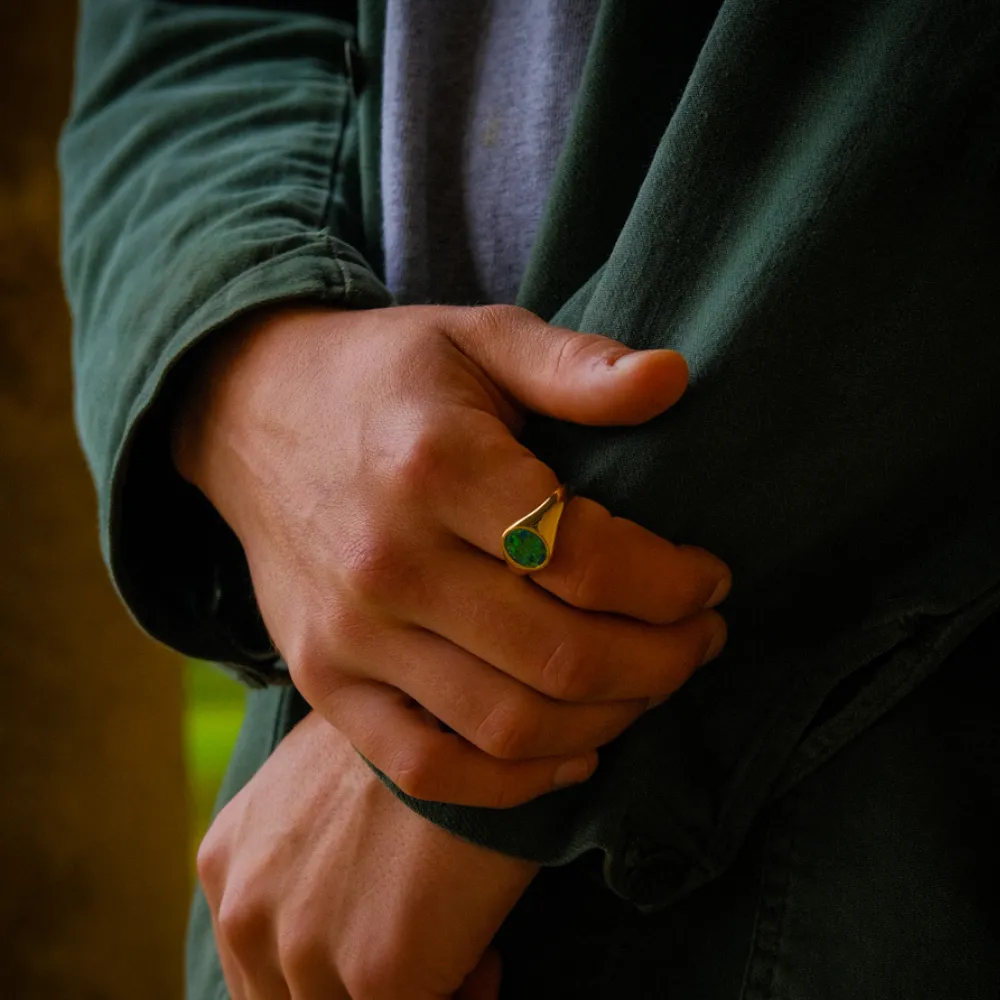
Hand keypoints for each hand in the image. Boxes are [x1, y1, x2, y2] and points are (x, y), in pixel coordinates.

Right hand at [175, 303, 729, 805]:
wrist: (252, 416)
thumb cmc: (386, 377)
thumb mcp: (478, 337)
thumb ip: (574, 364)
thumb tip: (673, 378)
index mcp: (435, 464)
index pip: (585, 558)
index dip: (672, 582)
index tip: (708, 578)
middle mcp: (387, 560)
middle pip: (561, 655)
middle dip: (664, 661)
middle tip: (701, 638)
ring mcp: (349, 633)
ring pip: (509, 724)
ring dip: (610, 718)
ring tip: (652, 683)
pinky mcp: (324, 681)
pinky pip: (427, 768)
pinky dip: (514, 783)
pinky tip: (573, 752)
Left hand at [198, 711, 536, 999]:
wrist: (471, 715)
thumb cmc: (413, 731)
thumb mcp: (320, 775)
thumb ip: (298, 846)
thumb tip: (338, 894)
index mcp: (226, 862)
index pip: (259, 963)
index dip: (331, 959)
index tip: (388, 926)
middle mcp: (246, 911)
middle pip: (298, 996)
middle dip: (366, 982)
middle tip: (430, 939)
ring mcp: (304, 946)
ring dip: (415, 988)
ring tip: (460, 939)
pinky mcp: (377, 972)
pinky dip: (460, 994)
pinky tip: (486, 951)